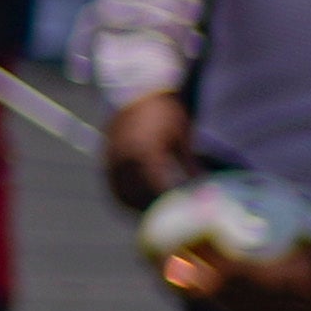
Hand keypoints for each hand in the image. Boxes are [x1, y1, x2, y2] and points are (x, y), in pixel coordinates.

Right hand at [100, 87, 194, 214]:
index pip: (157, 190)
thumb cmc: (164, 112)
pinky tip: (139, 204)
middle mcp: (124, 159)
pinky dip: (125, 199)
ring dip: (138, 208)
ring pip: (122, 195)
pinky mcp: (106, 160)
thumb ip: (189, 165)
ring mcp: (111, 160)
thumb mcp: (182, 138)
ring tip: (157, 215)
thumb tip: (204, 188)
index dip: (170, 204)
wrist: (135, 92)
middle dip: (155, 210)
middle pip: (138, 197)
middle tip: (173, 219)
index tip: (185, 214)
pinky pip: (113, 187)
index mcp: (144, 153)